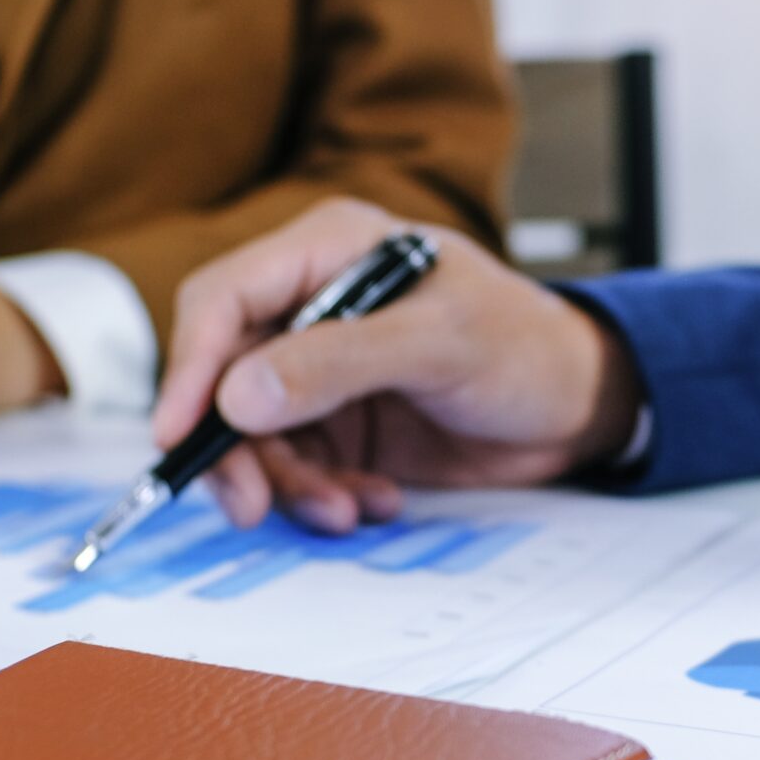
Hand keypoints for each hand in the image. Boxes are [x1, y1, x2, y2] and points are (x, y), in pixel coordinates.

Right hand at [151, 198, 641, 529]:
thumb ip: (339, 362)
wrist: (580, 405)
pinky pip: (298, 467)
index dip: (192, 366)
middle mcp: (313, 305)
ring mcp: (323, 369)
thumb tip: (239, 395)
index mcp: (329, 250)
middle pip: (224, 376)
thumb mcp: (440, 344)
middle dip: (234, 448)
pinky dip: (324, 495)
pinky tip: (374, 500)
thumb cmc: (527, 346)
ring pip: (255, 435)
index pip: (225, 298)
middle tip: (251, 505)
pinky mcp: (341, 422)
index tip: (179, 433)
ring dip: (289, 484)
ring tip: (345, 509)